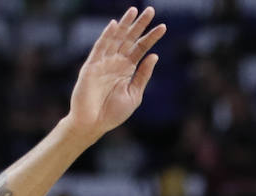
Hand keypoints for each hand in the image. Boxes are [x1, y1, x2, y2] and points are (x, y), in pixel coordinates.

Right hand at [68, 7, 165, 138]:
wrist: (93, 124)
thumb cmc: (113, 113)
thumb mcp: (134, 95)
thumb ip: (143, 76)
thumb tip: (154, 55)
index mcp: (127, 69)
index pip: (140, 49)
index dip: (151, 38)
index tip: (163, 27)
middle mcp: (116, 62)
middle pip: (129, 39)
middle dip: (140, 25)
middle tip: (151, 10)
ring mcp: (103, 62)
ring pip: (116, 38)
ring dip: (124, 25)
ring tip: (134, 11)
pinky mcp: (91, 66)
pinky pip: (100, 48)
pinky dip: (106, 36)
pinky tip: (114, 25)